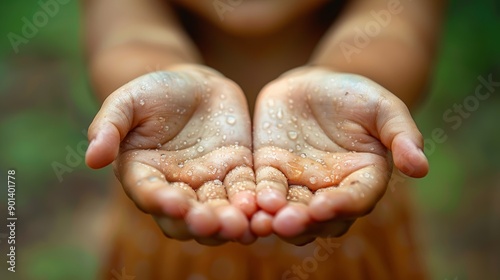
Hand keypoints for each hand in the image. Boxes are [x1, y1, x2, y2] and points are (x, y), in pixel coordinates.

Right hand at [85, 65, 256, 244]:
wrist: (192, 84)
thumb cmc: (154, 92)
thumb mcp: (127, 102)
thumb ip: (108, 126)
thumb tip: (91, 159)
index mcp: (144, 176)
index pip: (149, 195)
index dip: (160, 201)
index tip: (174, 202)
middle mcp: (176, 189)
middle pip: (187, 217)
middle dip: (200, 223)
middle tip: (214, 223)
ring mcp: (208, 184)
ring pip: (219, 211)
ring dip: (231, 222)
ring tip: (244, 225)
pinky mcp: (236, 174)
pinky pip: (246, 192)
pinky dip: (255, 203)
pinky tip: (265, 208)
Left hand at [251, 67, 427, 244]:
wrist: (316, 85)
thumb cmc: (355, 95)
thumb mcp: (383, 108)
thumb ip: (402, 134)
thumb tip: (421, 168)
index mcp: (363, 179)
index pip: (356, 199)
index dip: (342, 204)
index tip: (325, 206)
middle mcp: (332, 191)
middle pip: (319, 217)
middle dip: (303, 222)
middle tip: (286, 224)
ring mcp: (300, 185)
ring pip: (288, 211)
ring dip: (274, 220)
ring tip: (261, 222)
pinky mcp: (272, 173)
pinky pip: (263, 190)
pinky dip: (255, 200)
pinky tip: (246, 204)